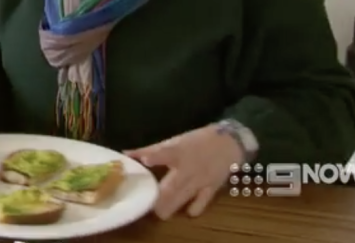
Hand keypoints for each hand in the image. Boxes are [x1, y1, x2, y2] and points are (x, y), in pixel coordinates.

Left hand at [125, 124, 243, 218]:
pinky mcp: (212, 188)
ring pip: (184, 195)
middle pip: (173, 184)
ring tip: (161, 213)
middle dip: (161, 197)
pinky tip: (188, 213)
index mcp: (178, 152)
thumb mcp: (173, 142)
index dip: (155, 156)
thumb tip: (126, 154)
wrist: (228, 143)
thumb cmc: (195, 141)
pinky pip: (202, 201)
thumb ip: (150, 150)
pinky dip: (195, 208)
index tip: (146, 161)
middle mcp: (188, 167)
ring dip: (172, 205)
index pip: (165, 153)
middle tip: (149, 206)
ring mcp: (200, 179)